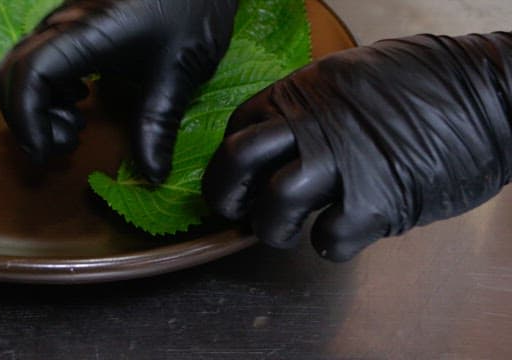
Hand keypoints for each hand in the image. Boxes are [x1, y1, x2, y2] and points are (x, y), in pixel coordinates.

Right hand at [0, 0, 237, 182]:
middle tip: (62, 149)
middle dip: (28, 119)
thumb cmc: (193, 10)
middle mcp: (65, 22)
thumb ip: (158, 124)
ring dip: (38, 106)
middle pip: (16, 71)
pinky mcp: (75, 23)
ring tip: (75, 129)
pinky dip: (49, 89)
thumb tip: (152, 176)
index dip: (28, 120)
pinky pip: (42, 57)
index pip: (30, 74)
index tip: (46, 154)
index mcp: (87, 33)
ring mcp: (67, 20)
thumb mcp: (178, 72)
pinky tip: (80, 102)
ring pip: (25, 65)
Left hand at [203, 33, 511, 260]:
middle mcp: (316, 124)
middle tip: (238, 214)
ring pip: (276, 203)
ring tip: (290, 232)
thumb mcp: (351, 78)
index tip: (235, 181)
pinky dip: (328, 244)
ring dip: (274, 229)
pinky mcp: (378, 201)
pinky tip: (340, 234)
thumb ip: (310, 110)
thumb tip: (280, 143)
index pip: (240, 127)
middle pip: (239, 160)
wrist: (492, 94)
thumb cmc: (426, 84)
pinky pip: (330, 238)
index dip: (229, 162)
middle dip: (227, 196)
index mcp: (306, 92)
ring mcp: (345, 162)